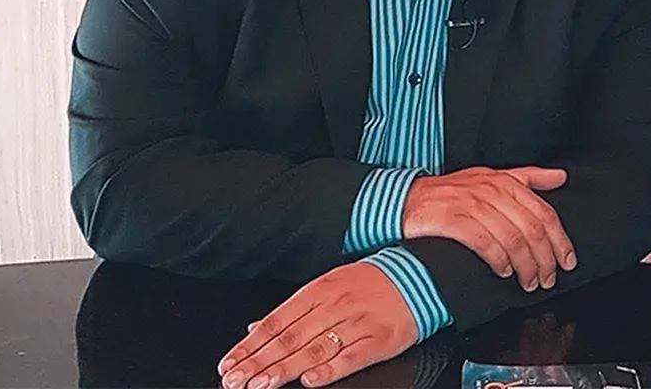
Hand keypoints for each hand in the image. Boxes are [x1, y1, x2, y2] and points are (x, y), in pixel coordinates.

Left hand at [216, 261, 417, 388]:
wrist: (421, 273)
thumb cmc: (372, 282)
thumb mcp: (330, 285)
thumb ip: (294, 310)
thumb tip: (256, 327)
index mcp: (320, 290)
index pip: (276, 321)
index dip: (250, 345)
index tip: (229, 364)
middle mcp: (335, 305)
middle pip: (290, 338)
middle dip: (259, 362)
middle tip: (236, 380)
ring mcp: (357, 323)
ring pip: (314, 349)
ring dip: (284, 369)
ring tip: (261, 384)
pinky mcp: (379, 339)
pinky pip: (351, 357)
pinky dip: (329, 370)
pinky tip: (310, 381)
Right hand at [402, 165, 575, 291]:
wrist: (404, 199)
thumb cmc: (451, 192)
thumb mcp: (491, 178)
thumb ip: (527, 178)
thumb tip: (561, 177)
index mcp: (505, 182)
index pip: (544, 212)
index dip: (560, 240)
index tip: (568, 261)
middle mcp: (491, 190)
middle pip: (532, 228)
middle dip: (546, 259)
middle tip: (548, 279)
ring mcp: (471, 203)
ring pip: (512, 238)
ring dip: (525, 265)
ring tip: (529, 282)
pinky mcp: (451, 219)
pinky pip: (484, 242)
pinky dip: (498, 260)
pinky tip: (503, 271)